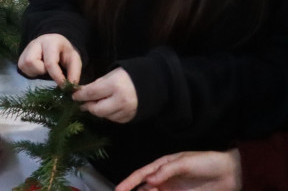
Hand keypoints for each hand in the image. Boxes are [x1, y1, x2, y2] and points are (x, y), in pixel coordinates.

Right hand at [17, 33, 81, 85]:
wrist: (55, 45)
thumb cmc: (64, 52)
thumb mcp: (74, 59)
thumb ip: (74, 72)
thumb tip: (71, 86)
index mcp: (50, 42)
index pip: (50, 62)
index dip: (57, 76)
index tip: (64, 86)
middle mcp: (35, 43)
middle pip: (31, 61)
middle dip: (41, 71)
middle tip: (50, 71)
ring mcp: (26, 49)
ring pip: (24, 65)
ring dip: (36, 72)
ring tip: (44, 70)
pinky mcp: (21, 56)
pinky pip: (22, 68)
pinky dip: (31, 72)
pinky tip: (39, 69)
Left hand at [74, 67, 137, 122]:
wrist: (151, 84)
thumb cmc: (127, 76)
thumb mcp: (110, 75)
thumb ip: (96, 85)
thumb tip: (81, 92)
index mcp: (114, 85)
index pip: (91, 93)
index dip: (80, 96)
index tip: (73, 96)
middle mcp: (121, 100)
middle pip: (97, 110)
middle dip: (88, 106)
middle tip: (82, 103)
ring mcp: (127, 111)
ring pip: (105, 116)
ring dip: (98, 110)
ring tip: (96, 103)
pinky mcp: (130, 118)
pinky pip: (114, 119)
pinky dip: (108, 114)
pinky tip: (108, 107)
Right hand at [115, 150, 241, 190]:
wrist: (230, 172)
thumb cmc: (206, 161)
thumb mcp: (185, 162)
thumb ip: (166, 171)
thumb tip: (149, 180)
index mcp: (162, 168)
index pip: (141, 175)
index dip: (128, 183)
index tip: (118, 190)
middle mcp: (165, 181)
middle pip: (144, 190)